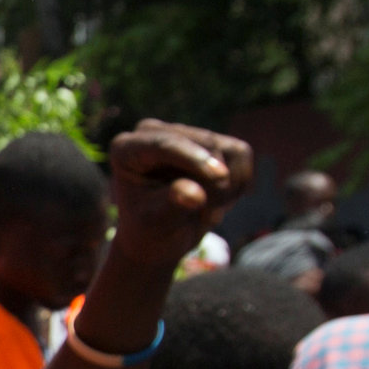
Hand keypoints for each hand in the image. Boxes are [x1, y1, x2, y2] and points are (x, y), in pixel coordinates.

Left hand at [103, 121, 251, 273]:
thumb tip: (196, 194)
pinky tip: (220, 200)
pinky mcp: (210, 140)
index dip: (193, 158)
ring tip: (208, 213)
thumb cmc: (151, 231)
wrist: (161, 236)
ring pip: (227, 150)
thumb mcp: (156, 224)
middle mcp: (153, 132)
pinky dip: (240, 182)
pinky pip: (241, 153)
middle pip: (204, 144)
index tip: (220, 177)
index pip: (164, 143)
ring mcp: (183, 133)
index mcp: (126, 149)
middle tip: (210, 220)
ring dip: (228, 188)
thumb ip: (173, 206)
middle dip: (215, 185)